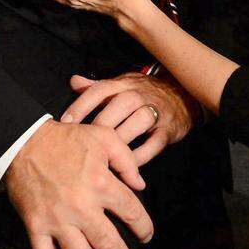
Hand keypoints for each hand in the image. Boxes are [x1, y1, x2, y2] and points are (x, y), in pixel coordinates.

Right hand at [4, 119, 151, 248]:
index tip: (146, 236)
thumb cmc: (66, 138)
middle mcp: (81, 207)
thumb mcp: (104, 137)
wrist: (23, 142)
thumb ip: (127, 160)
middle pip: (108, 243)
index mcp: (100, 183)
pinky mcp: (36, 228)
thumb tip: (141, 186)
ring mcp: (57, 220)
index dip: (143, 227)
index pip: (131, 212)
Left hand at [63, 73, 197, 165]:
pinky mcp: (168, 130)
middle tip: (84, 143)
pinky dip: (139, 156)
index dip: (82, 104)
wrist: (182, 96)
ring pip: (138, 122)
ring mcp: (156, 112)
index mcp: (125, 84)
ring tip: (104, 156)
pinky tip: (125, 167)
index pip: (101, 89)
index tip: (66, 122)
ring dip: (120, 139)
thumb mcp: (122, 84)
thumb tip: (73, 81)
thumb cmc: (144, 92)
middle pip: (119, 105)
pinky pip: (153, 144)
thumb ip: (97, 86)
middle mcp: (140, 95)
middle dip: (100, 125)